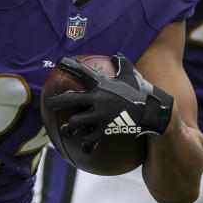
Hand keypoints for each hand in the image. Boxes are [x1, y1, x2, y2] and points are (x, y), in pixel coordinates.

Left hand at [45, 54, 174, 150]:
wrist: (153, 112)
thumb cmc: (143, 92)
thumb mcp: (133, 75)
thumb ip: (123, 63)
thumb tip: (116, 53)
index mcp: (102, 84)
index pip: (81, 71)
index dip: (68, 65)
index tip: (58, 62)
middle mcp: (97, 98)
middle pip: (70, 99)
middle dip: (56, 101)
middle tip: (48, 104)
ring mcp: (100, 115)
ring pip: (75, 122)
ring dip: (68, 128)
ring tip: (66, 131)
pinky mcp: (105, 130)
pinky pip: (91, 139)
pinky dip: (87, 144)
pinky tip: (86, 148)